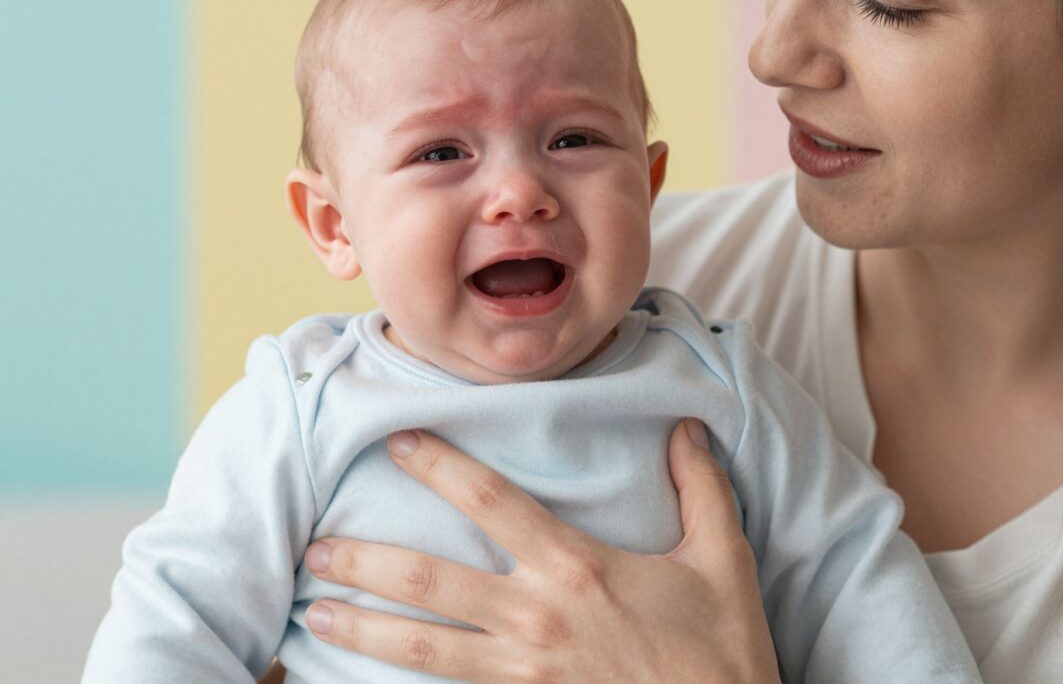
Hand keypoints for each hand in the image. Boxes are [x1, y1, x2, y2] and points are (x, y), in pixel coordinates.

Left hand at [302, 420, 779, 682]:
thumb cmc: (720, 650)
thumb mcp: (722, 560)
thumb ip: (701, 488)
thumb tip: (687, 427)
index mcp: (576, 568)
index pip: (491, 501)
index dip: (439, 466)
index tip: (398, 442)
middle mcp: (535, 618)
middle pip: (431, 581)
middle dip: (366, 562)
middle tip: (317, 547)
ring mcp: (523, 672)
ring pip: (424, 648)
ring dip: (365, 630)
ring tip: (317, 614)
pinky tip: (373, 680)